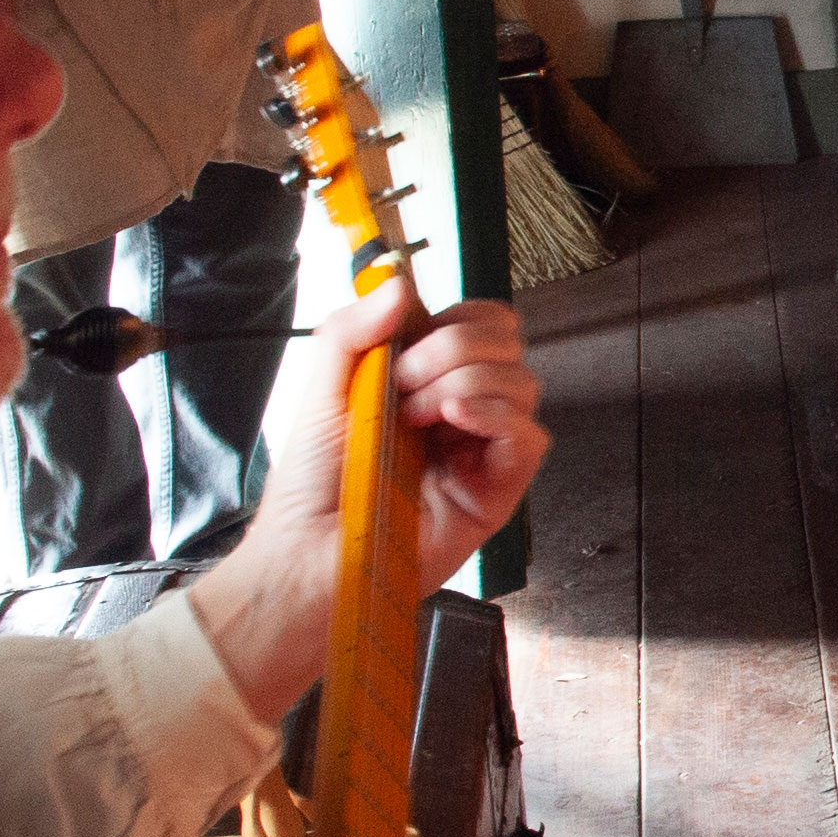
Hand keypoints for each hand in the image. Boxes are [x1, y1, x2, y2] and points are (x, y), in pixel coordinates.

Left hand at [188, 281, 550, 722]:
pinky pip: (528, 436)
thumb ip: (352, 330)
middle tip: (403, 383)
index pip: (478, 323)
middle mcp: (463, 411)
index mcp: (428, 381)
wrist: (309, 552)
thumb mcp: (322, 388)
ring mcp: (483, 450)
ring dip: (464, 382)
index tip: (399, 348)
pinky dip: (494, 416)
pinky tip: (453, 422)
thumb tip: (400, 285)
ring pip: (521, 382)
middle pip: (506, 343)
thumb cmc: (313, 486)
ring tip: (416, 417)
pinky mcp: (497, 490)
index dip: (451, 321)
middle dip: (454, 347)